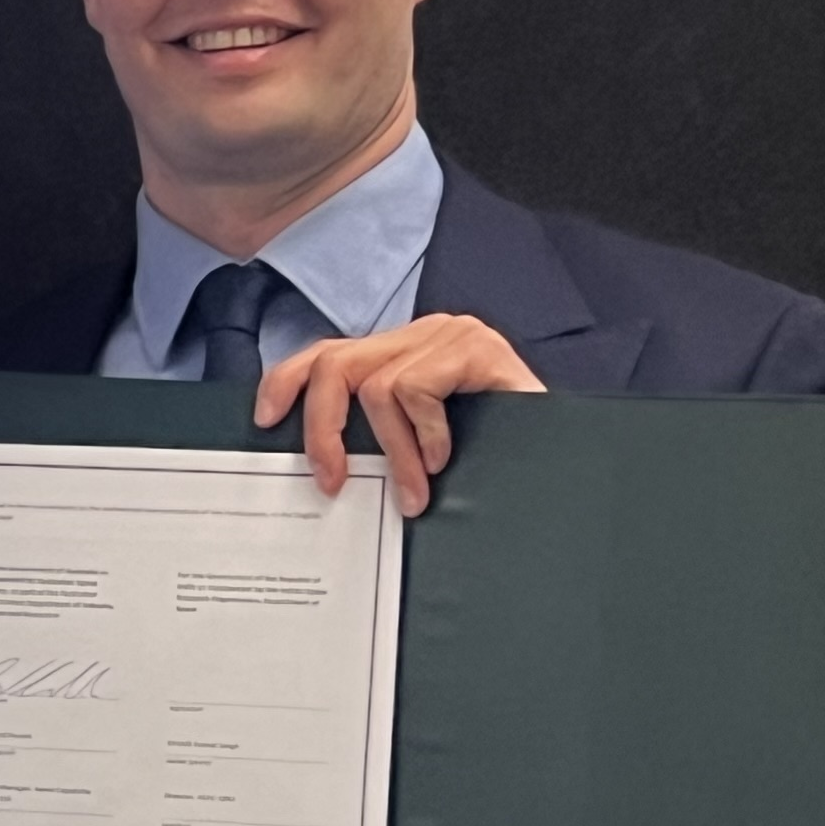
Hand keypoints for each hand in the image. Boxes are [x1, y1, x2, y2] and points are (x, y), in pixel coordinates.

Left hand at [251, 315, 542, 519]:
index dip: (286, 382)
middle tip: (332, 481)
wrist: (562, 458)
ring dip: (390, 452)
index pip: (326, 353)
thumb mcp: (417, 443)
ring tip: (413, 491)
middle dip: (322, 429)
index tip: (262, 421)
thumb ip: (375, 436)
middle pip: (334, 365)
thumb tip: (315, 468)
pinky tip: (445, 458)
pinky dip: (424, 435)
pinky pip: (415, 390)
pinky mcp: (477, 346)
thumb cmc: (492, 454)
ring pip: (375, 387)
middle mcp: (422, 334)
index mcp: (401, 353)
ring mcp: (451, 334)